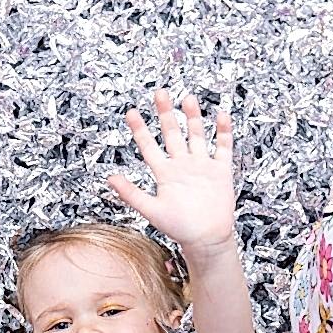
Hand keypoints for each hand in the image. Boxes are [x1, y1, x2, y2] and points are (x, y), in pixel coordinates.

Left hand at [107, 89, 235, 253]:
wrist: (206, 239)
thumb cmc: (179, 227)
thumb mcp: (151, 210)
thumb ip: (131, 193)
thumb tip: (110, 178)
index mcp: (164, 173)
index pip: (149, 146)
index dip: (140, 129)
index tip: (131, 112)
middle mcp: (182, 165)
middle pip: (172, 133)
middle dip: (166, 113)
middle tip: (159, 93)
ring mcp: (201, 166)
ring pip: (196, 135)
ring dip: (193, 117)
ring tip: (187, 98)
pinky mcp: (220, 171)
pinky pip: (222, 147)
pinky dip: (223, 132)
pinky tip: (221, 116)